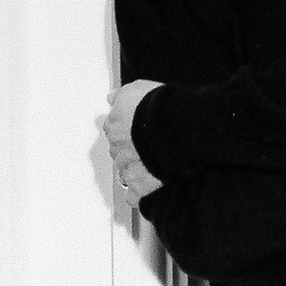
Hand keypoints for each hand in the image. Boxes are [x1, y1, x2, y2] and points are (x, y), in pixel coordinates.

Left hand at [103, 79, 165, 205]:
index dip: (127, 131)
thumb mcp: (135, 89)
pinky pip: (135, 196)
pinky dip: (140, 193)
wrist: (173, 126)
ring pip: (125, 174)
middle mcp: (117, 149)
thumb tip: (111, 97)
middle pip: (120, 153)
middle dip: (131, 151)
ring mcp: (127, 170)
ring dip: (135, 171)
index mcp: (114, 127)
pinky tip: (150, 186)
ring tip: (152, 166)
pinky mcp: (139, 187)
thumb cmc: (157, 107)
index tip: (136, 130)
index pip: (113, 131)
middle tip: (148, 147)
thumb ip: (120, 96)